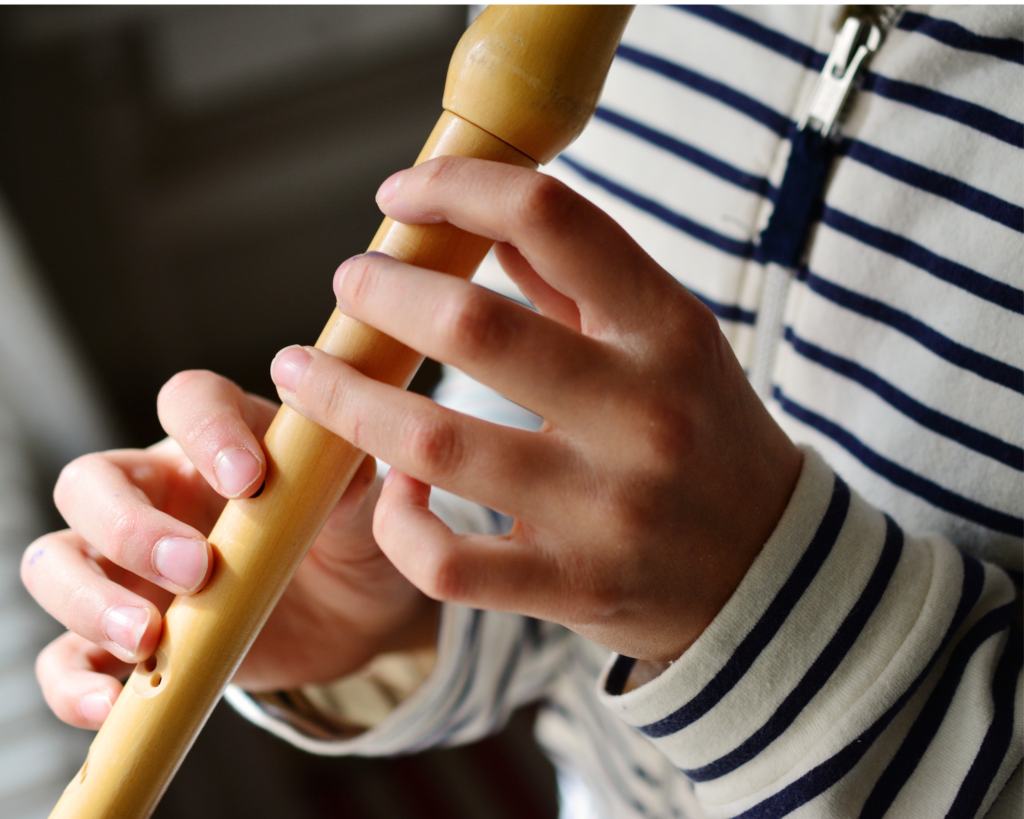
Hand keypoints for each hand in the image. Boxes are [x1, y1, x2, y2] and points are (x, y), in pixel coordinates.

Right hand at [22, 371, 435, 728]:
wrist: (352, 618)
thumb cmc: (349, 541)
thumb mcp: (361, 509)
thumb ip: (343, 482)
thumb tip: (334, 454)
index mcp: (217, 444)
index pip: (187, 402)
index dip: (206, 430)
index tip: (249, 479)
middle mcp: (158, 496)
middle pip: (90, 483)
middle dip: (130, 527)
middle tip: (197, 570)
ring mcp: (130, 568)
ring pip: (55, 563)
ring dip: (87, 599)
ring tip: (146, 639)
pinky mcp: (124, 639)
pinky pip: (65, 657)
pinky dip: (72, 681)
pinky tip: (109, 703)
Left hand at [269, 157, 802, 664]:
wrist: (767, 572)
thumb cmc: (702, 436)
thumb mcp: (667, 341)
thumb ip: (578, 278)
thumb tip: (479, 215)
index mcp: (666, 331)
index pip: (552, 219)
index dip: (458, 189)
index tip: (403, 195)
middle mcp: (641, 413)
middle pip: (471, 327)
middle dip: (380, 294)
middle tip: (348, 285)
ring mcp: (605, 508)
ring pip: (433, 445)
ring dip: (348, 401)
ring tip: (309, 375)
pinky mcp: (571, 585)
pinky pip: (445, 560)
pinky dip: (397, 521)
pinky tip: (395, 492)